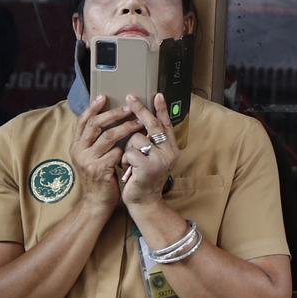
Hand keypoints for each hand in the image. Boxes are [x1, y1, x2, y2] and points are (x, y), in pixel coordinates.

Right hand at [70, 94, 142, 211]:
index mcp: (76, 145)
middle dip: (114, 114)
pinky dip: (127, 149)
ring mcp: (88, 160)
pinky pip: (116, 153)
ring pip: (109, 137)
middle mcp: (79, 151)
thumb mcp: (91, 157)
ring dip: (126, 127)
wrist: (96, 203)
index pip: (83, 121)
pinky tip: (136, 148)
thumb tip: (107, 118)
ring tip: (139, 123)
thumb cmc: (99, 177)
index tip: (104, 96)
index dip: (92, 107)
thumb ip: (95, 141)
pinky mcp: (99, 170)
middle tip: (129, 108)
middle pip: (96, 125)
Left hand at [120, 93, 176, 207]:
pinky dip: (125, 160)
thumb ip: (152, 142)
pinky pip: (129, 152)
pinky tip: (128, 170)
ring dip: (128, 149)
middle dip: (140, 110)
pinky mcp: (148, 167)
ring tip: (130, 162)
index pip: (166, 124)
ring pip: (136, 138)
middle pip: (152, 125)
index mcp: (171, 149)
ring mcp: (160, 160)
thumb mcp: (152, 158)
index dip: (161, 109)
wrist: (144, 203)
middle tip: (129, 97)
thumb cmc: (144, 179)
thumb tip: (142, 122)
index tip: (158, 95)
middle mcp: (169, 152)